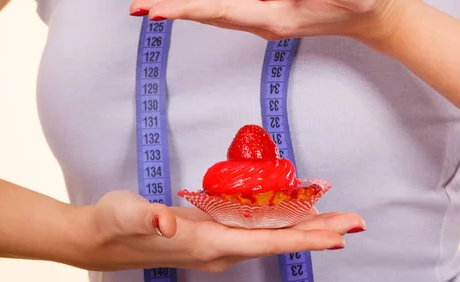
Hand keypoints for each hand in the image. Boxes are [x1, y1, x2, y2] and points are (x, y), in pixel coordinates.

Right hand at [72, 191, 364, 273]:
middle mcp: (219, 248)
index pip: (264, 241)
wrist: (103, 238)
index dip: (302, 237)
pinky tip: (294, 211)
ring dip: (306, 227)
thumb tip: (165, 220)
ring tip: (337, 218)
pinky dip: (282, 220)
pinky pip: (257, 228)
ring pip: (271, 235)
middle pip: (278, 240)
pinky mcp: (213, 233)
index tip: (336, 236)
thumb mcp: (126, 213)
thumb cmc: (115, 224)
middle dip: (318, 232)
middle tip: (356, 223)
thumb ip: (146, 216)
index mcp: (206, 243)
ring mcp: (218, 243)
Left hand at [129, 0, 406, 49]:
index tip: (157, 11)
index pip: (226, 12)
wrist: (373, 14)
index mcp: (279, 19)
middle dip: (174, 11)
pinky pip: (229, 2)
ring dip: (183, 7)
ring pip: (216, 12)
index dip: (190, 10)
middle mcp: (265, 21)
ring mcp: (266, 15)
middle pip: (211, 16)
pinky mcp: (269, 5)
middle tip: (136, 7)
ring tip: (150, 4)